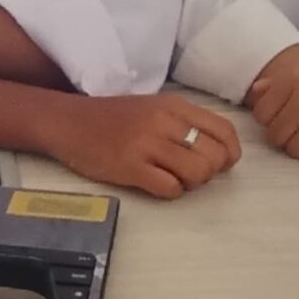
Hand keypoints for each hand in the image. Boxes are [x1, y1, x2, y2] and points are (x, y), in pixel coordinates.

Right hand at [40, 95, 240, 199]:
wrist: (68, 122)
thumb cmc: (113, 117)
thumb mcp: (153, 107)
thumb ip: (183, 122)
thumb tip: (217, 149)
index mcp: (174, 106)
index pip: (224, 130)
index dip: (230, 153)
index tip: (222, 164)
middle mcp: (164, 123)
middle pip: (214, 156)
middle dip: (210, 172)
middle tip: (192, 173)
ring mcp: (147, 145)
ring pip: (197, 173)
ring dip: (192, 183)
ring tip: (175, 179)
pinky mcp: (130, 167)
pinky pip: (169, 188)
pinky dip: (171, 192)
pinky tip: (157, 184)